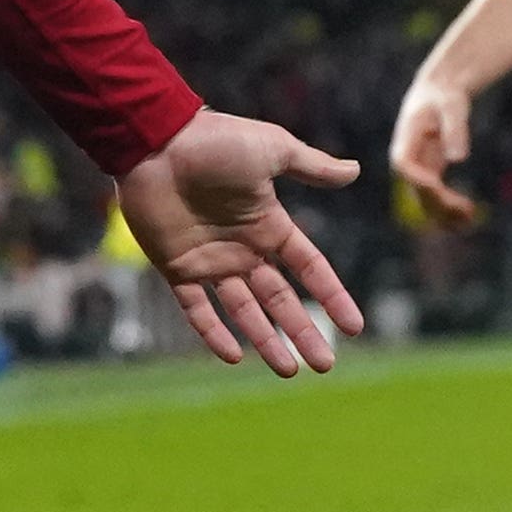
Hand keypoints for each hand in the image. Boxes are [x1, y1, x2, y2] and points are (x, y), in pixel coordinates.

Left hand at [118, 111, 368, 374]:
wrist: (156, 141)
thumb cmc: (216, 140)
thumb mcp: (274, 149)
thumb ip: (313, 166)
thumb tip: (355, 170)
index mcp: (269, 224)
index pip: (310, 269)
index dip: (332, 296)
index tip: (354, 327)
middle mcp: (243, 248)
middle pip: (280, 299)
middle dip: (304, 332)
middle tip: (324, 365)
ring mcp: (210, 261)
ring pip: (245, 312)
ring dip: (267, 340)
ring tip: (288, 370)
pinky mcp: (176, 268)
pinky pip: (198, 309)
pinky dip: (214, 333)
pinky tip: (234, 356)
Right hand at [386, 75, 480, 228]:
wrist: (439, 93)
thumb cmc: (444, 96)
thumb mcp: (452, 107)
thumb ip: (455, 130)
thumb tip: (458, 160)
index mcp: (405, 141)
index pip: (404, 166)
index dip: (418, 179)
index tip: (439, 187)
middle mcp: (408, 160)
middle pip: (417, 189)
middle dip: (439, 202)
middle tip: (466, 209)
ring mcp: (418, 170)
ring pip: (426, 200)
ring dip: (445, 213)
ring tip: (471, 219)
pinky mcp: (430, 174)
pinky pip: (436, 198)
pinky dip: (451, 209)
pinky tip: (469, 216)